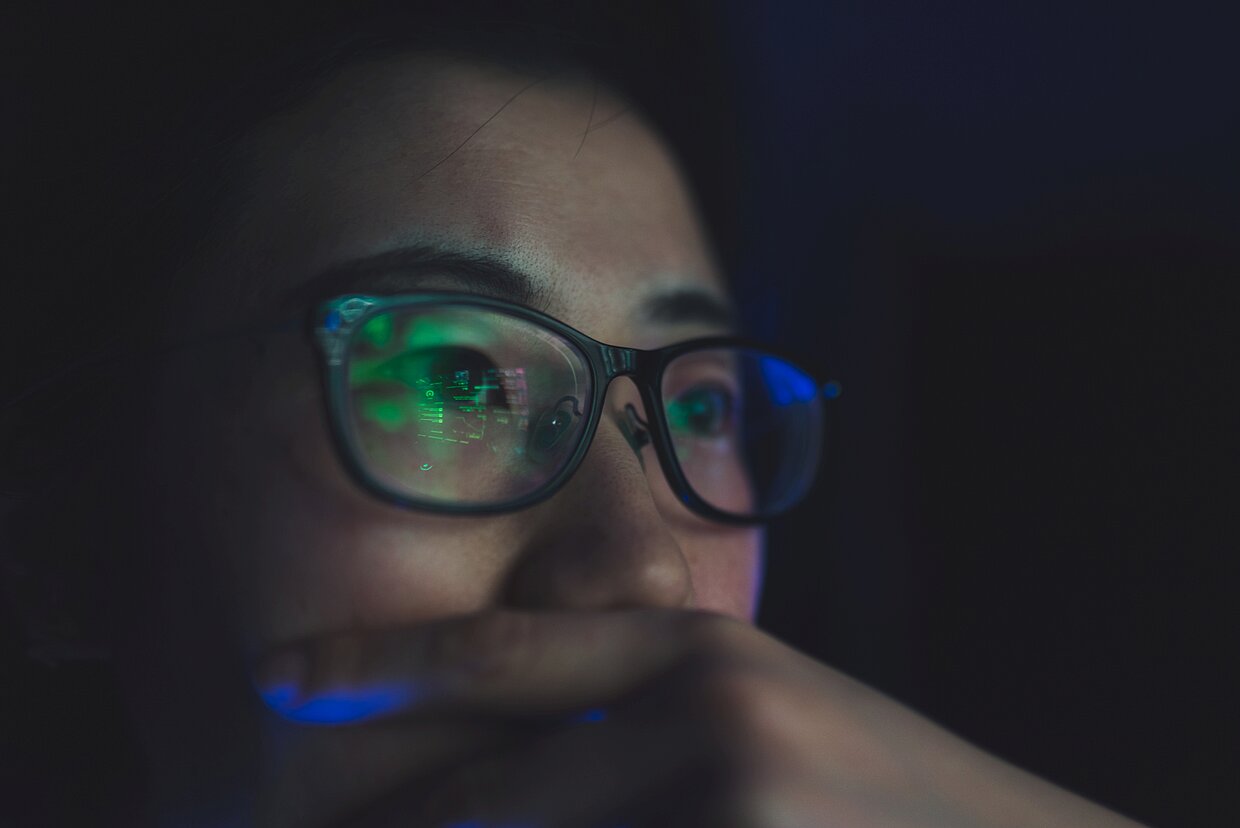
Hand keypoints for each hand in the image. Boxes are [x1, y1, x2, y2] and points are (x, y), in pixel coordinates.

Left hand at [254, 609, 1142, 826]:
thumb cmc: (872, 790)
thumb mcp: (762, 713)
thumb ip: (638, 716)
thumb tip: (484, 761)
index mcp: (699, 648)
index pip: (498, 654)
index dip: (372, 665)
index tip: (275, 679)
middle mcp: (707, 707)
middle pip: (481, 796)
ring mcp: (733, 796)